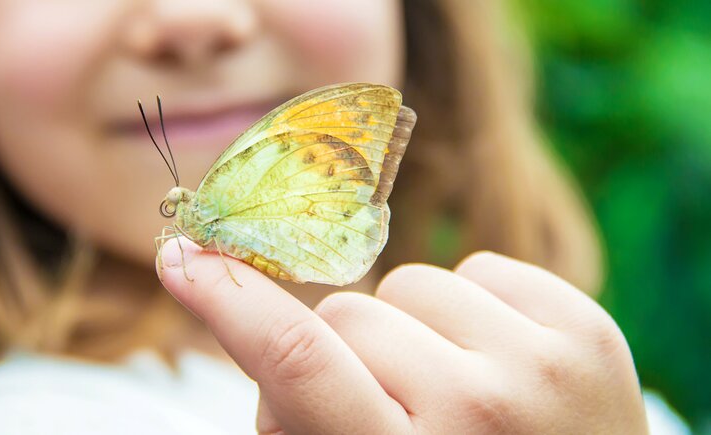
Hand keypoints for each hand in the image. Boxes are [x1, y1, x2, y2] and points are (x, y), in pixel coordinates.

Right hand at [158, 239, 647, 433]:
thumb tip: (254, 321)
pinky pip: (479, 268)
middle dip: (345, 351)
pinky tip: (495, 359)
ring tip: (452, 387)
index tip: (185, 257)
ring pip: (411, 283)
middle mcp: (481, 411)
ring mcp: (543, 364)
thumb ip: (302, 416)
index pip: (298, 360)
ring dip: (410, 329)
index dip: (230, 301)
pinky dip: (469, 308)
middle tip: (384, 401)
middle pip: (349, 314)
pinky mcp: (587, 329)